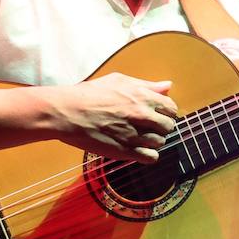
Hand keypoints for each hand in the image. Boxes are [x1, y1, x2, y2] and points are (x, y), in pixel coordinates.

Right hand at [50, 73, 177, 162]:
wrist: (67, 112)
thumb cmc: (89, 94)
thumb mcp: (119, 81)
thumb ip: (146, 85)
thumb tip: (168, 85)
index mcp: (142, 96)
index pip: (171, 108)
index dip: (165, 112)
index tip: (157, 114)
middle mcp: (142, 115)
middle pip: (168, 126)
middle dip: (161, 127)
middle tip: (148, 127)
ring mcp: (135, 134)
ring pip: (161, 142)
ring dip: (153, 141)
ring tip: (139, 137)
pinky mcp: (125, 151)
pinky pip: (151, 157)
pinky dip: (148, 155)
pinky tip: (138, 149)